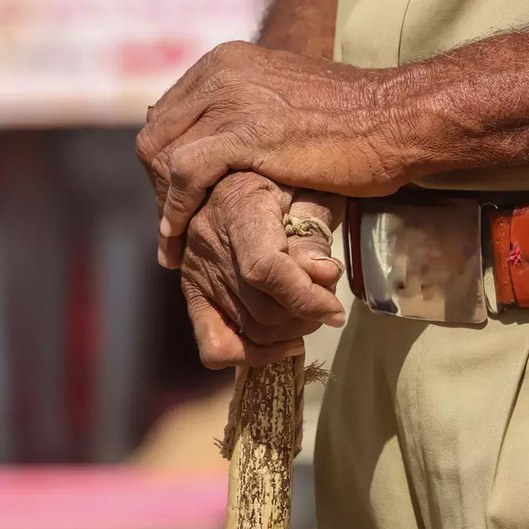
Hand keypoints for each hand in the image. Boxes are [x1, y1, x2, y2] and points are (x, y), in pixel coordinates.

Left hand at [136, 41, 420, 256]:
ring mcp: (230, 99)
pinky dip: (174, 212)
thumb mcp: (288, 103)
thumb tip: (226, 141)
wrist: (397, 119)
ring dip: (162, 205)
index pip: (170, 114)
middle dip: (157, 187)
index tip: (175, 201)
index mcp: (227, 61)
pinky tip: (179, 242)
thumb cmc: (357, 121)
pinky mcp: (242, 132)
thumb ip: (251, 113)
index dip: (165, 163)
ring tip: (173, 244)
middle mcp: (221, 72)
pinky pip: (184, 174)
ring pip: (160, 154)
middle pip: (157, 134)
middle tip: (172, 229)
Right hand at [182, 172, 345, 368]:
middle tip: (326, 302)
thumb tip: (324, 275)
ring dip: (288, 332)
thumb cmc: (281, 177)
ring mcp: (196, 272)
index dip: (305, 297)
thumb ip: (315, 232)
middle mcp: (208, 242)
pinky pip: (213, 344)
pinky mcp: (193, 292)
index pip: (265, 268)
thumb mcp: (308, 188)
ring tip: (308, 312)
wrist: (232, 172)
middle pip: (261, 308)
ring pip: (248, 330)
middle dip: (305, 315)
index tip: (335, 310)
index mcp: (238, 206)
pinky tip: (280, 344)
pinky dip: (250, 355)